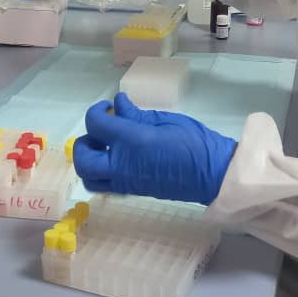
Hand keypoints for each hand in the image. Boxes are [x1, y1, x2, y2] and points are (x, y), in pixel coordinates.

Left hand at [73, 93, 236, 205]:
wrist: (213, 175)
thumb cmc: (195, 143)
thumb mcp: (166, 121)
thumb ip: (137, 114)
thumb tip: (118, 105)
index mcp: (131, 141)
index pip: (95, 125)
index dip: (96, 111)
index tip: (107, 107)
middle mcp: (122, 164)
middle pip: (83, 159)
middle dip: (84, 143)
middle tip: (99, 131)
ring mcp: (126, 181)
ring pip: (90, 179)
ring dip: (89, 162)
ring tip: (105, 149)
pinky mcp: (133, 191)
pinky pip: (106, 185)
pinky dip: (102, 173)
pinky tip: (118, 159)